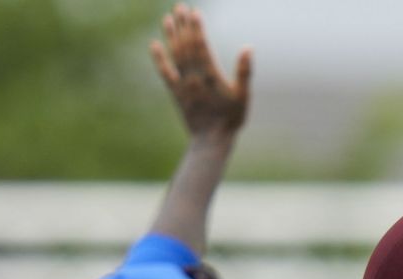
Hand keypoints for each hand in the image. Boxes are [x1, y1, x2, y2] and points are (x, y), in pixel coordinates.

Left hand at [150, 5, 251, 139]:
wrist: (211, 141)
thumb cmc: (231, 119)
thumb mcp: (244, 96)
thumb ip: (245, 72)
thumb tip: (248, 47)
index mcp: (210, 75)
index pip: (201, 45)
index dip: (197, 28)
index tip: (194, 11)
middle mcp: (193, 77)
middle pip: (186, 46)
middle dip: (183, 26)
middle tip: (180, 7)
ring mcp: (183, 84)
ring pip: (175, 55)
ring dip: (171, 36)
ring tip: (168, 18)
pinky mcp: (176, 93)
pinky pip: (165, 73)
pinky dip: (158, 58)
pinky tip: (154, 44)